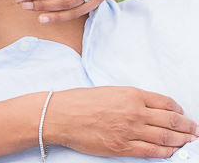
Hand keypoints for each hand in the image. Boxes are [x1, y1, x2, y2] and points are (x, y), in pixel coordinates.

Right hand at [48, 86, 197, 157]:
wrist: (60, 115)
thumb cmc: (79, 102)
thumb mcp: (109, 92)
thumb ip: (131, 99)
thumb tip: (150, 109)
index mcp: (131, 94)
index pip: (166, 103)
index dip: (179, 111)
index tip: (183, 115)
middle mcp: (135, 112)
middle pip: (172, 121)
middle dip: (187, 127)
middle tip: (195, 130)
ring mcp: (130, 131)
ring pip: (166, 137)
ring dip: (182, 140)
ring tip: (189, 141)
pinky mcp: (123, 147)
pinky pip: (153, 151)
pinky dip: (167, 152)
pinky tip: (172, 151)